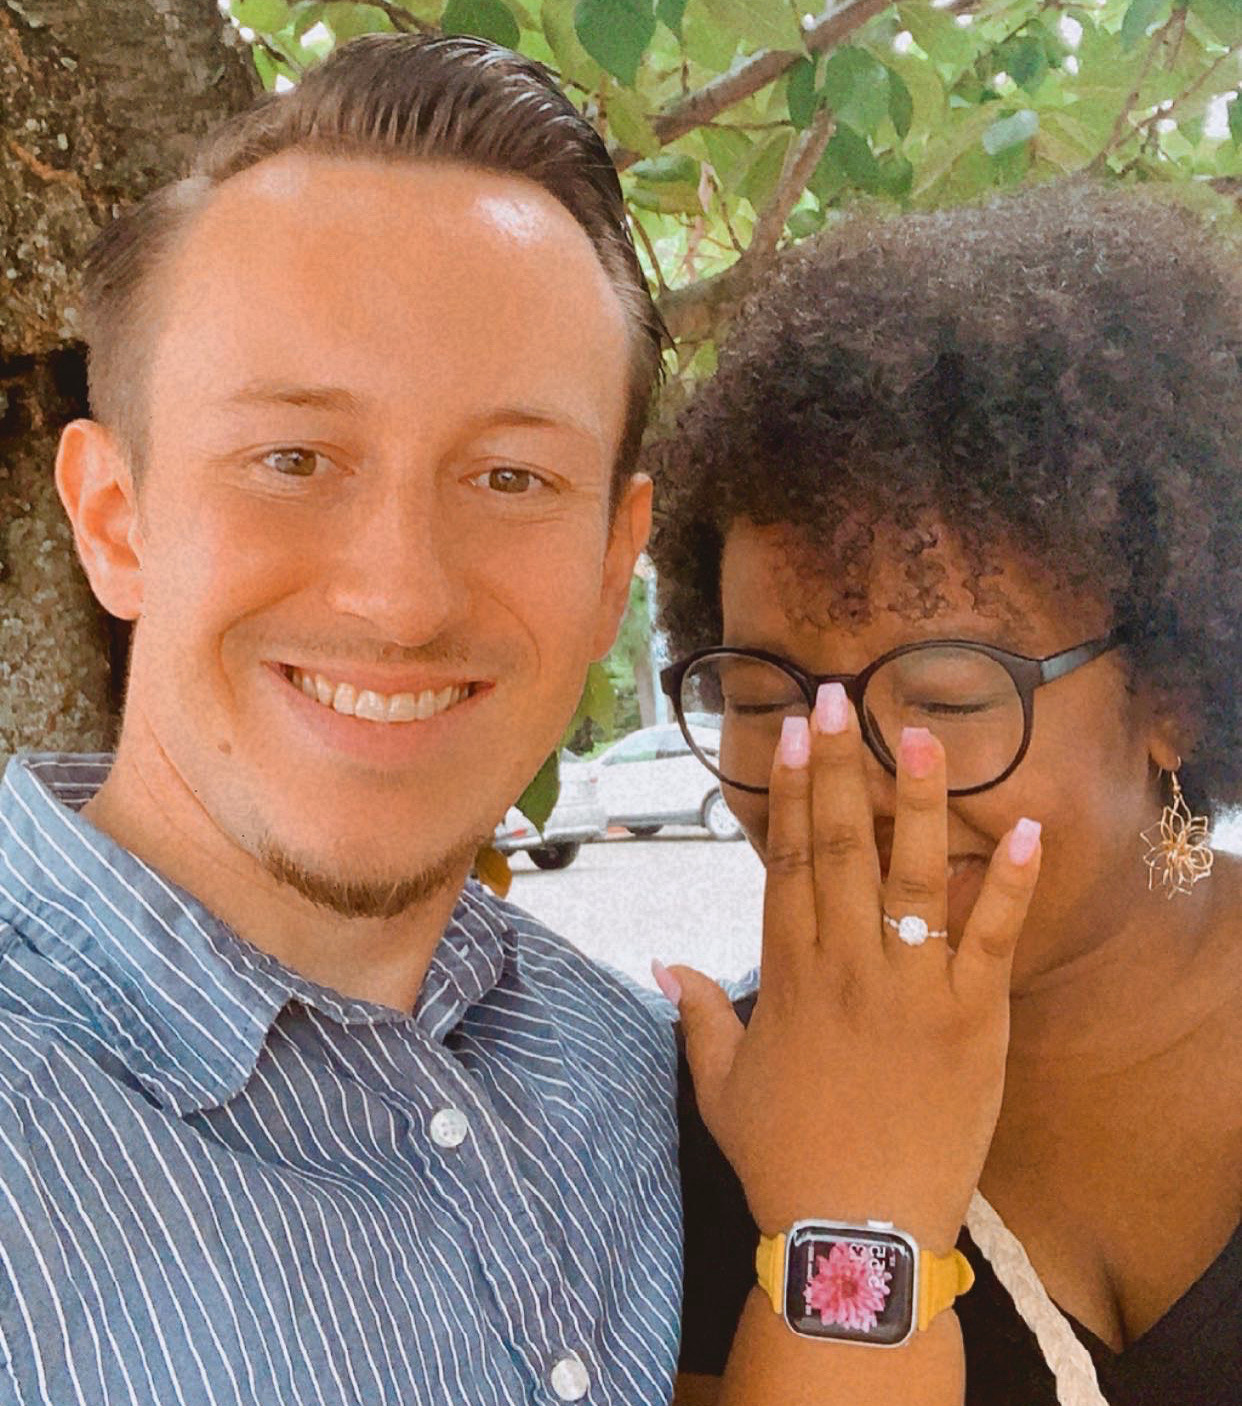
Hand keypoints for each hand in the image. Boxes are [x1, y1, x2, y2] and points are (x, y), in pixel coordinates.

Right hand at [659, 684, 1041, 1250]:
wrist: (857, 1231)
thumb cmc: (784, 1157)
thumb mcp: (721, 1086)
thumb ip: (698, 1015)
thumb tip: (664, 964)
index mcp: (789, 974)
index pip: (784, 859)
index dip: (785, 789)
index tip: (789, 731)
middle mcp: (848, 965)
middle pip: (838, 846)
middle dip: (837, 767)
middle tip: (838, 698)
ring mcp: (913, 988)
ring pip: (915, 875)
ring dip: (918, 800)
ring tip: (924, 733)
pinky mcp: (974, 1019)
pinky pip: (994, 938)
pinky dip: (1012, 883)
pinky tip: (1028, 827)